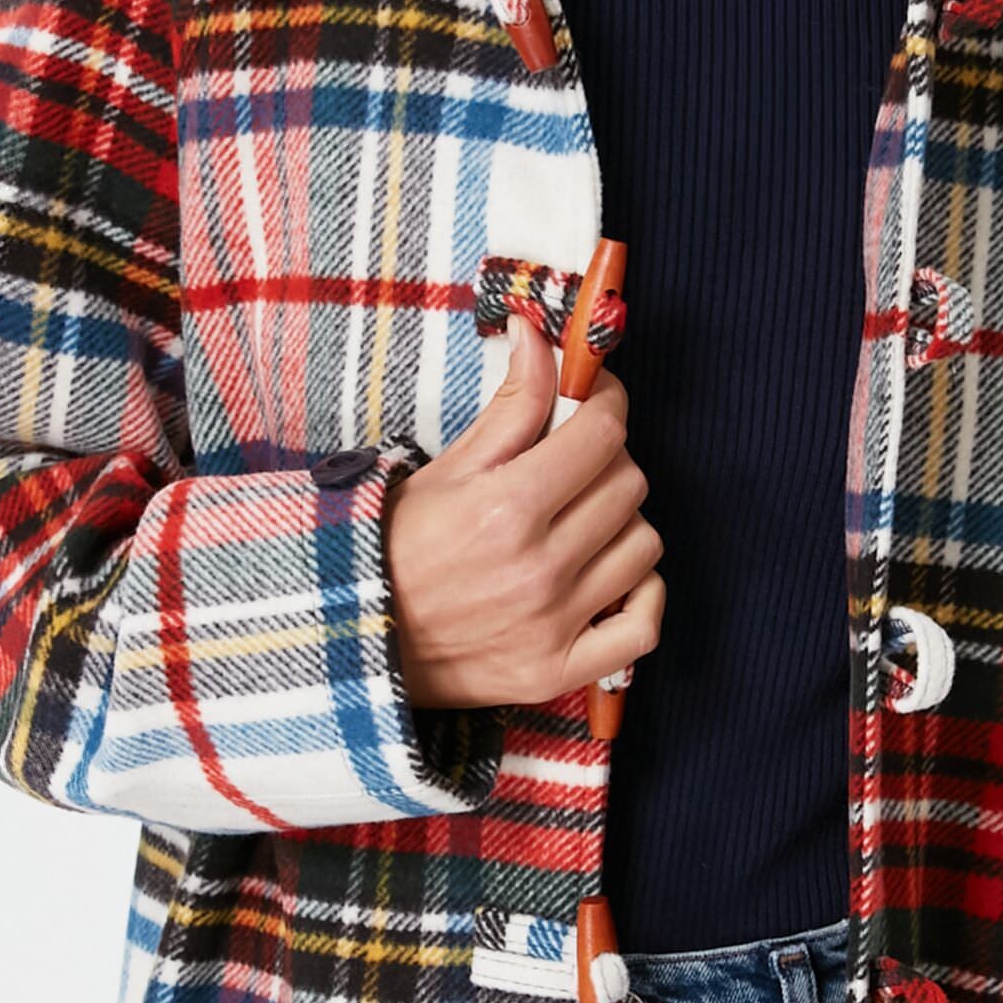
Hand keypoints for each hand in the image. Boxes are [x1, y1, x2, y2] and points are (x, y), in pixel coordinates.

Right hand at [385, 315, 665, 711]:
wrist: (358, 640)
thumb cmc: (398, 548)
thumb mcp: (446, 468)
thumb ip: (510, 404)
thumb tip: (536, 333)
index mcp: (508, 507)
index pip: (603, 433)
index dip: (606, 403)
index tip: (593, 400)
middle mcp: (539, 567)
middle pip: (629, 485)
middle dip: (609, 460)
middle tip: (577, 462)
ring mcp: (554, 623)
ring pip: (644, 546)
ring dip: (622, 524)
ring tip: (583, 522)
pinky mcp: (559, 669)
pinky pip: (643, 627)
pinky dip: (643, 597)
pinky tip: (614, 577)